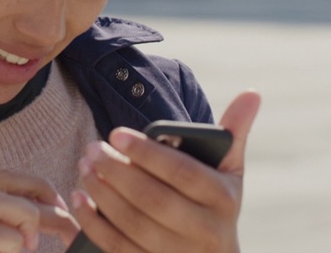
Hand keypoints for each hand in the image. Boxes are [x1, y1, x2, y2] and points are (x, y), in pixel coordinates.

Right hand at [0, 171, 80, 252]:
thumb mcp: (18, 250)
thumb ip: (27, 233)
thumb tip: (63, 213)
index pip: (2, 180)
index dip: (37, 186)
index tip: (62, 207)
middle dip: (38, 194)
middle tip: (64, 221)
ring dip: (25, 217)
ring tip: (33, 244)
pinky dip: (13, 242)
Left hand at [70, 91, 261, 251]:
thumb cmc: (216, 204)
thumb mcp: (229, 172)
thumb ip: (233, 132)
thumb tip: (252, 93)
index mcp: (223, 199)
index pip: (183, 173)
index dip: (148, 153)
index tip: (116, 134)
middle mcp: (205, 232)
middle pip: (154, 200)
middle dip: (117, 172)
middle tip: (92, 148)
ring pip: (133, 225)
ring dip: (102, 194)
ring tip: (84, 167)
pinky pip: (118, 248)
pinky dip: (93, 224)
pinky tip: (79, 199)